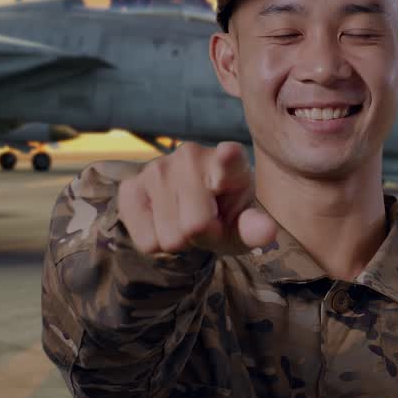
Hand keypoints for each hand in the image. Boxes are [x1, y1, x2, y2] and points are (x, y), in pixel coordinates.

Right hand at [116, 141, 276, 254]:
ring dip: (178, 240)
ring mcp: (157, 168)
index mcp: (230, 161)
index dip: (226, 158)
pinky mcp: (130, 186)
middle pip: (195, 225)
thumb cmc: (225, 215)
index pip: (228, 159)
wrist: (192, 209)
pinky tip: (163, 221)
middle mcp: (191, 155)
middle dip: (201, 236)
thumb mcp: (244, 225)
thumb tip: (268, 232)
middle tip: (204, 223)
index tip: (227, 154)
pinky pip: (145, 241)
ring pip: (169, 237)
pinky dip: (156, 243)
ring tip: (184, 220)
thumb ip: (254, 228)